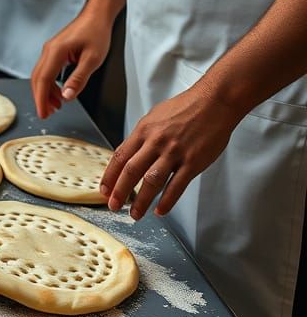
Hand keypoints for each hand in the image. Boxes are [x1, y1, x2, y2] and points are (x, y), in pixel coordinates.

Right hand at [30, 10, 112, 117]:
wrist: (97, 15)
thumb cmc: (96, 32)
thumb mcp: (92, 59)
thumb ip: (79, 79)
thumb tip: (67, 96)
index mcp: (56, 51)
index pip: (43, 79)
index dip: (41, 99)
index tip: (43, 113)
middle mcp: (49, 50)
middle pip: (37, 78)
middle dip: (40, 98)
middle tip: (47, 114)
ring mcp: (50, 50)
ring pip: (41, 75)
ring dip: (45, 92)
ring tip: (56, 106)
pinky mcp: (54, 51)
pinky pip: (47, 70)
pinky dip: (50, 84)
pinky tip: (58, 92)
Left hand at [100, 85, 241, 219]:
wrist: (214, 102)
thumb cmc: (185, 108)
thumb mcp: (155, 117)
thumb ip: (142, 136)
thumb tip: (129, 154)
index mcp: (144, 131)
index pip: (120, 157)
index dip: (110, 176)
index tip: (104, 189)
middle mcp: (156, 142)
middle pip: (131, 171)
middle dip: (119, 192)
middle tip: (112, 206)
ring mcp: (174, 152)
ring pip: (152, 181)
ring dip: (141, 201)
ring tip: (135, 214)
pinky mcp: (193, 161)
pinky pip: (177, 185)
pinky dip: (167, 201)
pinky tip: (160, 211)